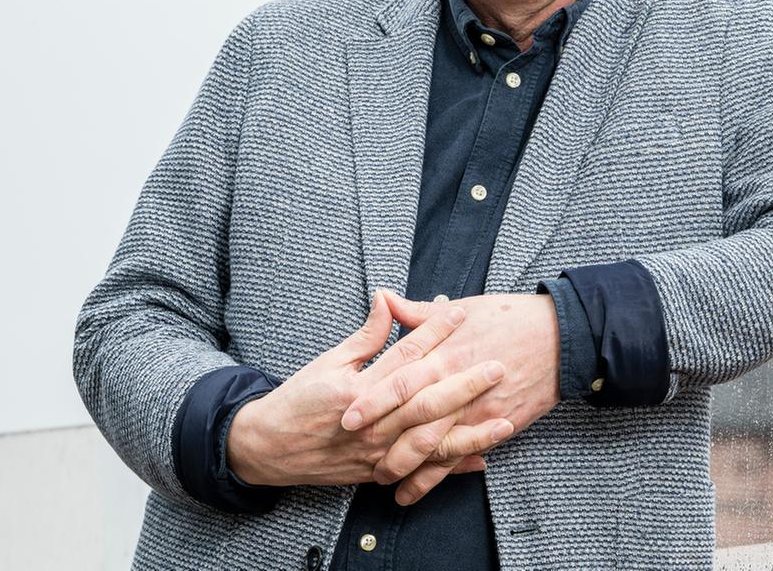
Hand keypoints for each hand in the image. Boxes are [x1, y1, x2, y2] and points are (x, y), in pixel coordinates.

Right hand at [225, 290, 509, 487]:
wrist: (267, 448)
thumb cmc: (298, 400)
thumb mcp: (328, 362)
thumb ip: (366, 336)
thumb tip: (388, 299)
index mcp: (357, 392)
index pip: (403, 357)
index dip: (433, 333)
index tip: (460, 314)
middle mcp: (370, 425)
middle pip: (425, 403)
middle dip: (464, 385)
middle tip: (498, 366)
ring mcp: (375, 453)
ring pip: (429, 445)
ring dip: (469, 434)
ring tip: (504, 422)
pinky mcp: (377, 473)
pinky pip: (420, 472)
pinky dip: (451, 468)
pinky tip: (482, 459)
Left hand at [341, 292, 561, 503]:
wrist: (559, 337)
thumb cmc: (508, 318)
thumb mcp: (463, 309)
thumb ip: (418, 314)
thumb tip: (383, 299)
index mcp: (446, 355)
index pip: (400, 381)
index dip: (373, 401)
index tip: (346, 416)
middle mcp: (459, 387)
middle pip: (414, 421)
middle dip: (382, 441)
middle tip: (354, 453)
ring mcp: (479, 411)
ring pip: (436, 447)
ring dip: (407, 467)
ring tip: (380, 479)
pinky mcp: (496, 426)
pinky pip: (461, 458)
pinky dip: (438, 476)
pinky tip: (416, 490)